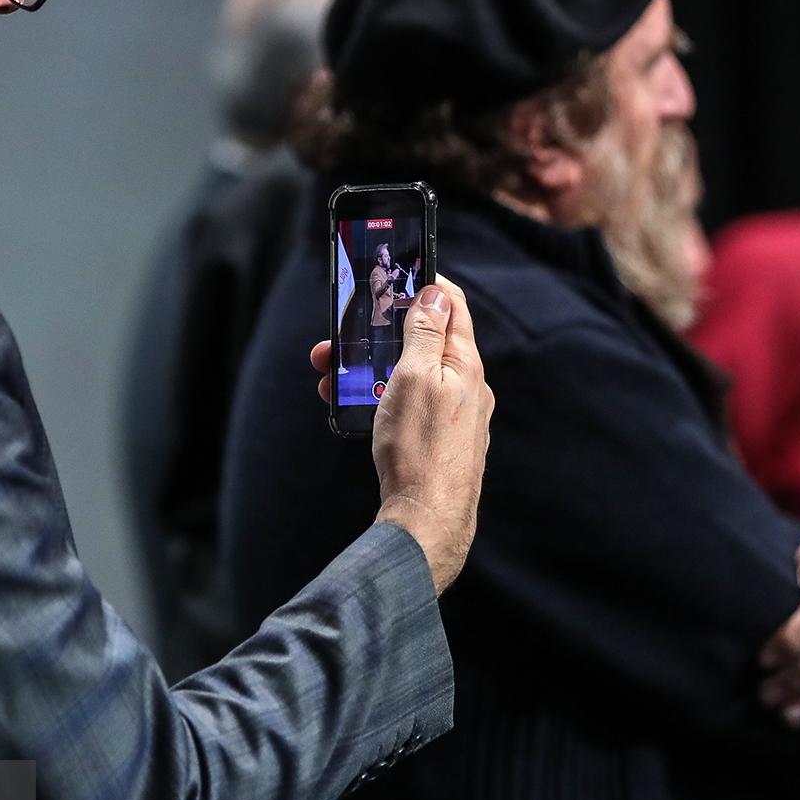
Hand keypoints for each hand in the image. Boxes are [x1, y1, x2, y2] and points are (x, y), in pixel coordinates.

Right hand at [310, 277, 492, 593]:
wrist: (427, 522)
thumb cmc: (419, 449)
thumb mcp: (415, 377)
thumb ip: (426, 333)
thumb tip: (436, 294)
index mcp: (465, 364)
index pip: (451, 305)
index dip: (424, 285)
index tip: (394, 278)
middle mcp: (467, 387)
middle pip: (423, 343)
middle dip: (378, 336)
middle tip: (336, 342)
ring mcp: (457, 416)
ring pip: (412, 377)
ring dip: (372, 371)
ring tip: (331, 381)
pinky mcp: (443, 442)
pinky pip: (412, 406)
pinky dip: (383, 399)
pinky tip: (359, 410)